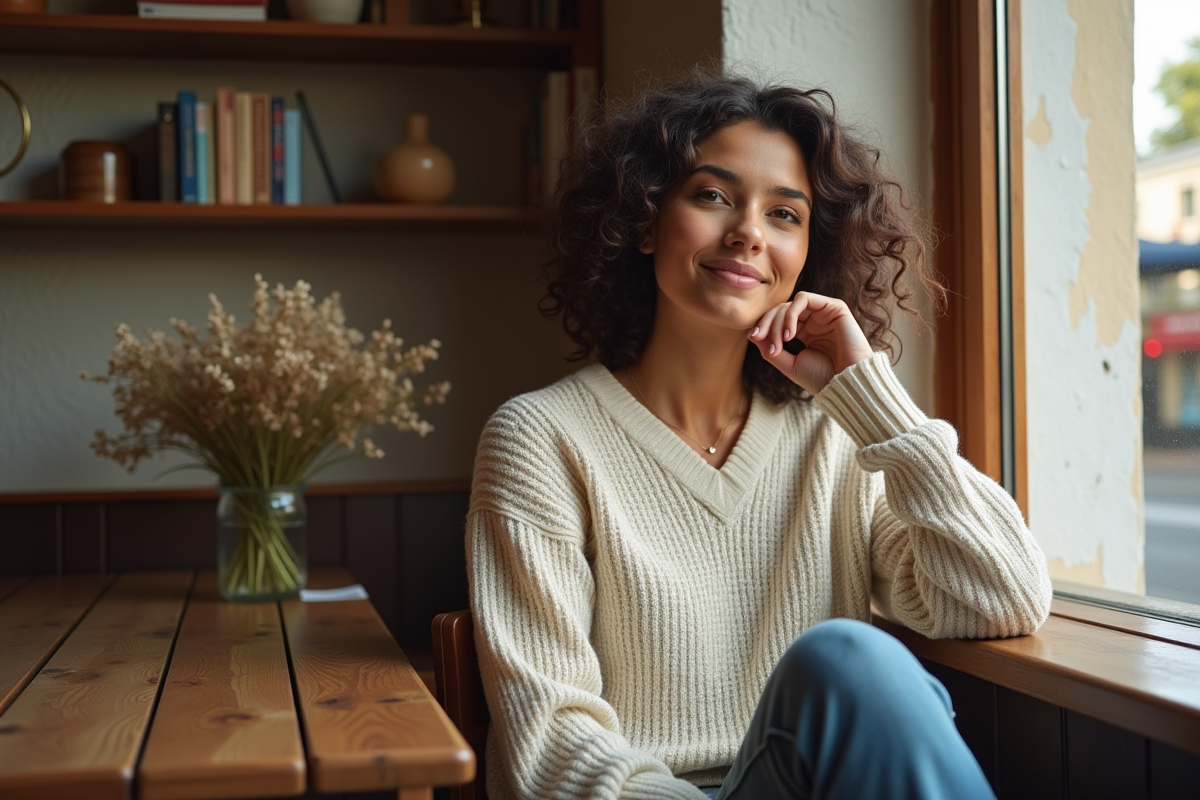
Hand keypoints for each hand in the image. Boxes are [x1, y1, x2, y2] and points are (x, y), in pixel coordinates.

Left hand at [748, 292, 873, 394]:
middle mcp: (813, 321)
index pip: (778, 320)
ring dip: (778, 321)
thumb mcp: (789, 364)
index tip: (754, 337)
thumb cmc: (821, 378)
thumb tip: (752, 334)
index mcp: (804, 333)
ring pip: (789, 304)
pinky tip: (789, 334)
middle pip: (780, 310)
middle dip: (767, 323)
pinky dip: (791, 314)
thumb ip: (770, 349)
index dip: (763, 325)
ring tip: (779, 342)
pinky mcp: (834, 307)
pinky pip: (804, 298)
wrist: (846, 383)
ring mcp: (823, 313)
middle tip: (760, 338)